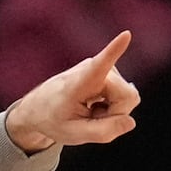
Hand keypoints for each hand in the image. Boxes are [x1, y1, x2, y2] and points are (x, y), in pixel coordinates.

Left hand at [4, 30, 139, 152]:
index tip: (126, 35)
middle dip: (116, 114)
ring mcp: (105, 68)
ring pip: (128, 98)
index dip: (114, 51)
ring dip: (111, 111)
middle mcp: (94, 68)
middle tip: (91, 118)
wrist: (40, 108)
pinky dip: (111, 107)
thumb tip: (130, 121)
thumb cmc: (54, 120)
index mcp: (80, 82)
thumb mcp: (74, 135)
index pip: (100, 64)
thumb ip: (103, 132)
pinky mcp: (111, 72)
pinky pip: (125, 96)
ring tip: (89, 110)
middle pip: (128, 97)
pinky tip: (94, 106)